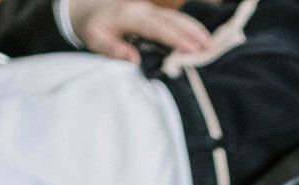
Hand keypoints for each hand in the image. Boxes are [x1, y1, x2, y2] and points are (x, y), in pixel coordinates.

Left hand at [66, 0, 208, 63]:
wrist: (87, 8)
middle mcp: (142, 10)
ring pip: (175, 18)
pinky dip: (188, 27)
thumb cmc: (92, 27)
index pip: (157, 27)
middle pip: (171, 20)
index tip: (191, 50)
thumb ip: (113, 50)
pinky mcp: (153, 14)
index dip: (175, 38)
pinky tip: (200, 36)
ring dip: (193, 29)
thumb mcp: (95, 40)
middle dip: (191, 32)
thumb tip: (133, 61)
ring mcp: (149, 10)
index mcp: (129, 16)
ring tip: (210, 42)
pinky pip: (173, 20)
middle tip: (209, 47)